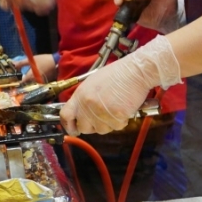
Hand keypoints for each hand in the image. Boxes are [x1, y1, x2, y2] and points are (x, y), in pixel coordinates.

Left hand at [15, 53, 58, 82]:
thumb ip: (21, 63)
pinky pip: (39, 83)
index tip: (16, 80)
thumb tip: (12, 65)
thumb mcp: (31, 59)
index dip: (18, 82)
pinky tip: (36, 77)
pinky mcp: (46, 82)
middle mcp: (36, 81)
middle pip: (28, 84)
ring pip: (33, 84)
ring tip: (29, 78)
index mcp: (31, 76)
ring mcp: (41, 83)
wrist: (58, 62)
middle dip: (25, 82)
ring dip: (31, 82)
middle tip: (22, 78)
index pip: (22, 82)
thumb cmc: (44, 60)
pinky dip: (36, 81)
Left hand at [61, 35, 180, 135]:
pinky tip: (125, 110)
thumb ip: (85, 99)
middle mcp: (88, 104)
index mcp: (80, 94)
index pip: (66, 115)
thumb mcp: (93, 83)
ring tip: (116, 109)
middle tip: (103, 119)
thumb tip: (83, 113)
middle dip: (93, 126)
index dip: (69, 125)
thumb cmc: (118, 75)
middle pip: (84, 127)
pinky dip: (122, 121)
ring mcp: (101, 110)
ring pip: (102, 130)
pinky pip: (117, 127)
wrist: (135, 71)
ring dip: (110, 124)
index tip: (74, 130)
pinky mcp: (116, 115)